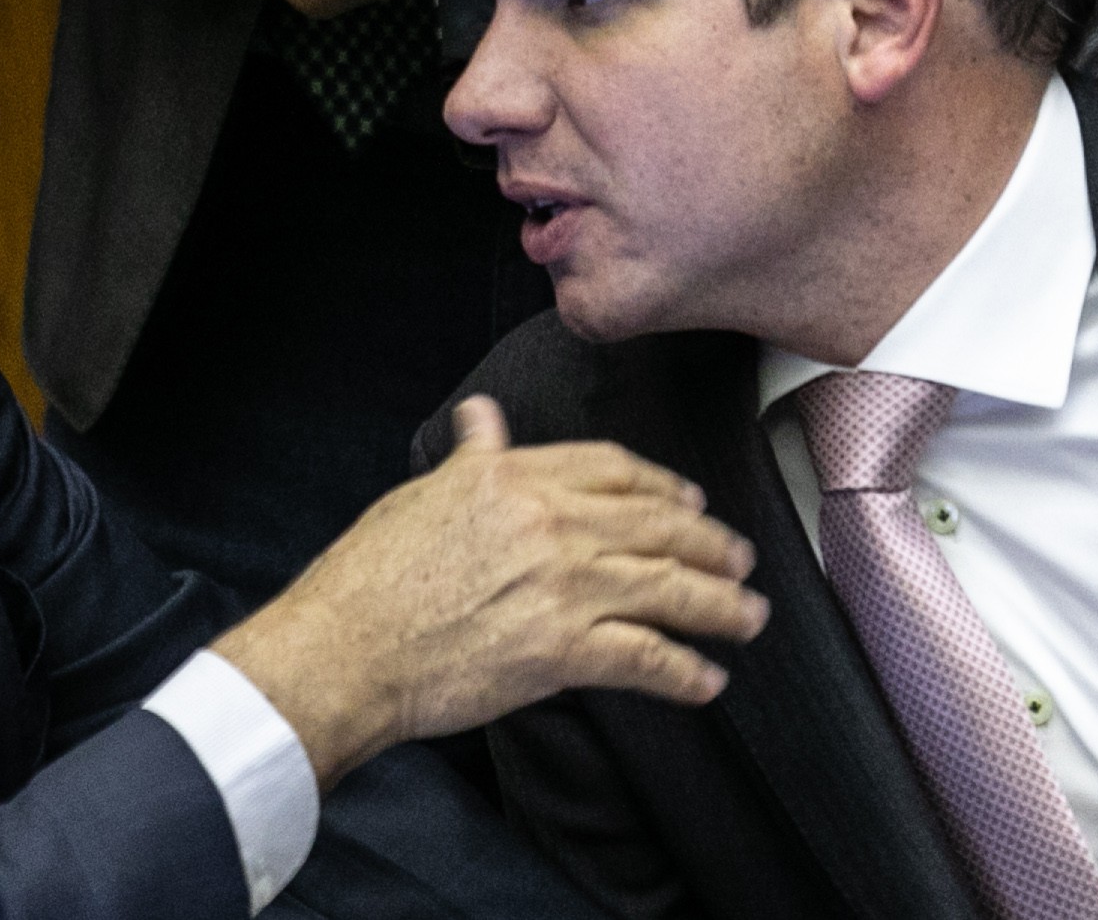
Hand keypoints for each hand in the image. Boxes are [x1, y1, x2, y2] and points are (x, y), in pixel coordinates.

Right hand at [212, 396, 769, 788]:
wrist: (349, 647)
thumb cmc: (370, 576)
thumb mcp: (421, 494)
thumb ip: (470, 458)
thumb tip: (482, 417)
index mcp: (514, 478)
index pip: (612, 469)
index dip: (661, 485)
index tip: (687, 499)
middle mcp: (550, 523)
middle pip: (658, 525)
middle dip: (710, 543)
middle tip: (740, 557)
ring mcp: (563, 586)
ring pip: (669, 588)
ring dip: (720, 605)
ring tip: (749, 616)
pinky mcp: (565, 650)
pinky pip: (646, 657)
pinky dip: (685, 672)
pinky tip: (706, 681)